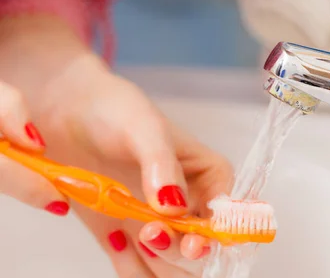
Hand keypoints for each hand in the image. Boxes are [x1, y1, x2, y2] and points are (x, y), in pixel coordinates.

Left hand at [0, 12, 233, 277]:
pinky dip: (133, 270)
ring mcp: (151, 220)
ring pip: (170, 263)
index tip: (196, 238)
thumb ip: (161, 162)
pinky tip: (117, 242)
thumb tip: (174, 207)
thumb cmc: (114, 108)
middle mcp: (181, 201)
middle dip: (182, 248)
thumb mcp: (143, 126)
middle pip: (198, 243)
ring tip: (136, 239)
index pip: (224, 208)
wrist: (66, 108)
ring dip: (161, 265)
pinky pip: (135, 267)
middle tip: (152, 233)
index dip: (218, 229)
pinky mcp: (120, 233)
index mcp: (200, 171)